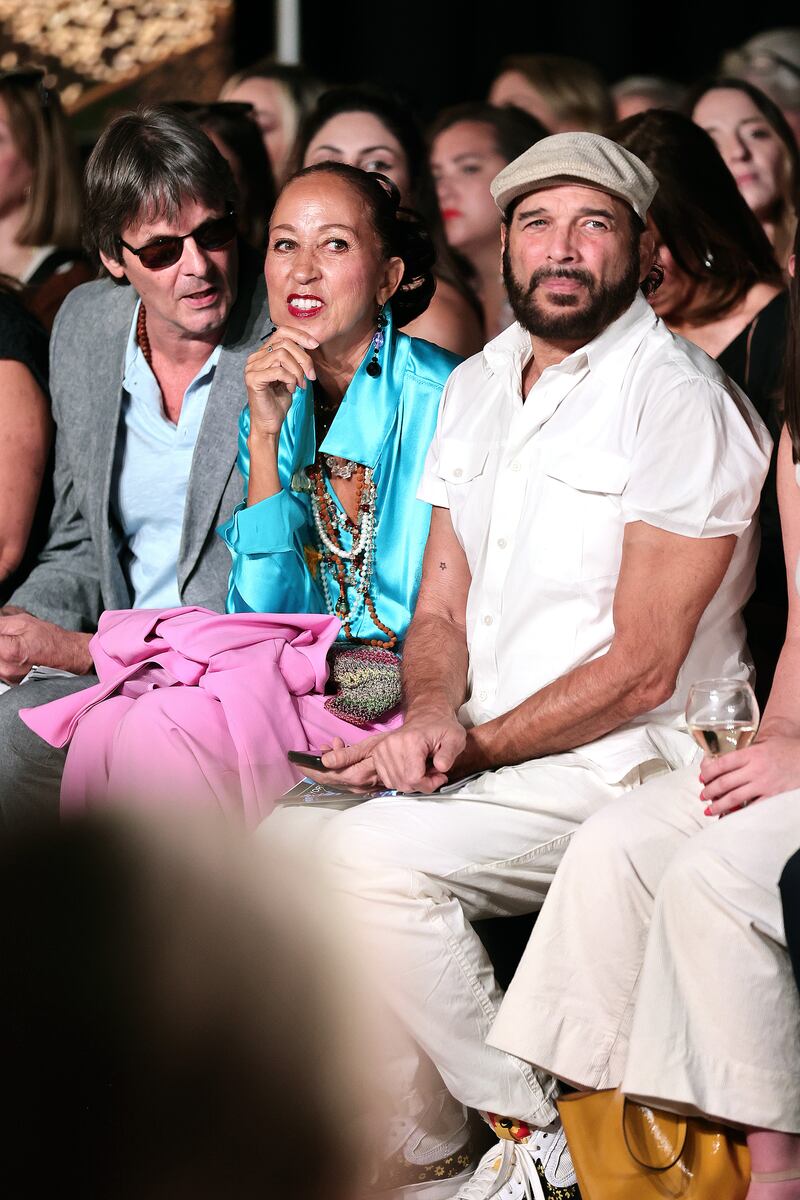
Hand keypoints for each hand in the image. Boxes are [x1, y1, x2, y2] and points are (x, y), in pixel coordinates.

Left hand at [0, 612, 92, 683]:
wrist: (69, 657)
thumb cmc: (51, 640)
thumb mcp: (22, 622)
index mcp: (8, 651)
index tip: (1, 633)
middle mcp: (6, 669)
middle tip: (7, 637)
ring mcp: (9, 678)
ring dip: (0, 652)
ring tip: (10, 643)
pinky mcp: (11, 683)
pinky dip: (1, 659)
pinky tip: (11, 653)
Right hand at [245, 325, 317, 438]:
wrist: (270, 423)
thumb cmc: (279, 400)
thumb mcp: (291, 375)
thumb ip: (295, 359)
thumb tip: (310, 344)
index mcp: (263, 354)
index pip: (281, 332)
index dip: (300, 335)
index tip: (315, 345)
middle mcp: (255, 358)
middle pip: (285, 343)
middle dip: (304, 359)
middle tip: (311, 376)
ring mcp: (252, 368)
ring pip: (282, 355)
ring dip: (297, 371)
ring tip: (300, 385)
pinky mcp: (253, 379)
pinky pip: (278, 371)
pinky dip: (290, 380)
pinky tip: (291, 390)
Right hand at [321, 708, 466, 794]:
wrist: (427, 716)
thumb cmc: (442, 728)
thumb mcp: (455, 738)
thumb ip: (449, 754)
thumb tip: (441, 768)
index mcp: (411, 741)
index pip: (414, 778)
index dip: (429, 784)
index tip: (440, 776)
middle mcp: (392, 745)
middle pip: (404, 784)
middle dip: (422, 784)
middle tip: (434, 772)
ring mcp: (381, 750)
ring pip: (396, 784)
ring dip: (412, 783)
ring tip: (423, 769)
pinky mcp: (377, 755)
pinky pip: (388, 780)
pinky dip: (401, 780)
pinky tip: (411, 770)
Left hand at [699, 736, 799, 815]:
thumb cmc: (787, 749)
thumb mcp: (764, 743)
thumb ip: (747, 750)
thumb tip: (725, 756)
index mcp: (751, 753)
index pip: (722, 763)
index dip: (708, 772)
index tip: (702, 777)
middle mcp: (755, 769)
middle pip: (724, 782)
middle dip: (709, 791)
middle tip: (703, 796)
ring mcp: (764, 784)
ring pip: (734, 797)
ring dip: (719, 805)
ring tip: (710, 810)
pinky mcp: (773, 796)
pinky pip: (752, 807)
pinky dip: (739, 814)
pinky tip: (730, 817)